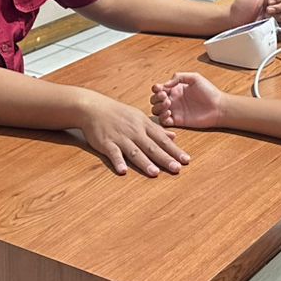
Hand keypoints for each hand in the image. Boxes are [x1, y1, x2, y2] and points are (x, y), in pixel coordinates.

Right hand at [74, 94, 189, 177]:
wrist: (94, 107)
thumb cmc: (118, 113)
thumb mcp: (140, 117)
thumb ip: (157, 129)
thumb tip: (174, 137)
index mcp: (144, 125)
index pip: (162, 139)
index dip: (175, 150)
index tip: (186, 160)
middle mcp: (134, 131)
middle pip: (152, 147)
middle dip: (165, 158)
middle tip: (177, 169)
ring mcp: (120, 137)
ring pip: (134, 151)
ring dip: (144, 162)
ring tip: (154, 173)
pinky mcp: (106, 142)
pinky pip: (113, 153)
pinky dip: (118, 161)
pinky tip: (122, 171)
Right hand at [151, 72, 227, 129]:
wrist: (218, 107)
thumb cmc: (209, 91)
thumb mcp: (195, 78)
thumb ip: (179, 77)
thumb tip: (165, 84)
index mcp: (175, 89)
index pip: (159, 88)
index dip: (156, 88)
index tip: (160, 88)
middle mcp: (173, 99)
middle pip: (154, 100)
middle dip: (156, 98)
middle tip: (165, 96)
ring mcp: (174, 111)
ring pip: (156, 110)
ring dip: (158, 107)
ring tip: (168, 104)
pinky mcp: (177, 121)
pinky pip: (163, 121)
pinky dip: (162, 117)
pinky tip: (169, 113)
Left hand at [225, 0, 280, 27]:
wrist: (235, 22)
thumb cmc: (239, 7)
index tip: (270, 0)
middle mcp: (270, 2)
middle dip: (278, 6)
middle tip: (268, 9)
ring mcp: (272, 13)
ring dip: (279, 13)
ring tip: (268, 15)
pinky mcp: (273, 21)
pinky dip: (280, 19)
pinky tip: (271, 19)